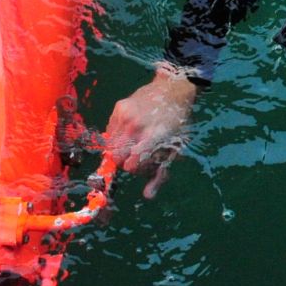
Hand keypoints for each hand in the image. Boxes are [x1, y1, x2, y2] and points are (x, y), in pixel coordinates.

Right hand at [104, 62, 199, 197]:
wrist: (172, 89)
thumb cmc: (176, 122)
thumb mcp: (175, 148)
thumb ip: (160, 174)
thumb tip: (148, 196)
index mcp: (154, 137)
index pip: (131, 164)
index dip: (133, 168)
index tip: (138, 164)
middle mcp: (138, 126)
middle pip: (116, 158)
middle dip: (124, 161)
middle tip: (135, 154)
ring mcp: (126, 115)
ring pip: (110, 146)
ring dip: (119, 149)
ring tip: (133, 142)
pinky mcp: (119, 108)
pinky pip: (109, 132)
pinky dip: (117, 136)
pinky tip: (130, 130)